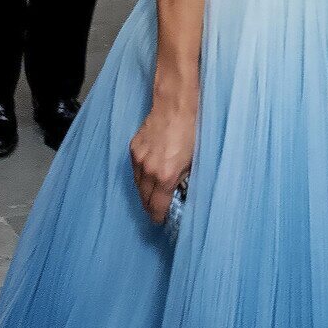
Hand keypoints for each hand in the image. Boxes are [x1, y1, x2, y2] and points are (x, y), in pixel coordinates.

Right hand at [129, 105, 194, 224]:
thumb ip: (183, 180)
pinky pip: (135, 170)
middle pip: (143, 198)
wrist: (175, 106)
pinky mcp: (133, 149)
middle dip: (150, 207)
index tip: (160, 221)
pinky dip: (141, 176)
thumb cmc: (190, 132)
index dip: (158, 216)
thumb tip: (180, 192)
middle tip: (156, 211)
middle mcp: (148, 170)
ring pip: (137, 185)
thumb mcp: (194, 162)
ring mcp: (138, 159)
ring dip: (144, 192)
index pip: (156, 206)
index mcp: (165, 176)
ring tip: (151, 197)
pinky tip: (148, 176)